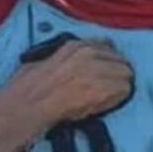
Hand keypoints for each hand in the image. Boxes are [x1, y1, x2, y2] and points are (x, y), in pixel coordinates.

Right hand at [4, 38, 132, 127]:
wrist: (26, 106)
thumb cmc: (27, 89)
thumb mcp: (45, 60)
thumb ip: (66, 58)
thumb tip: (79, 64)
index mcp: (74, 46)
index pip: (107, 46)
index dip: (107, 62)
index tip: (105, 72)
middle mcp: (88, 54)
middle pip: (121, 60)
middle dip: (117, 74)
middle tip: (109, 88)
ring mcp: (96, 70)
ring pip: (126, 75)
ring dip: (120, 87)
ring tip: (108, 98)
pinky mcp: (102, 89)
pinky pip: (124, 91)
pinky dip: (118, 99)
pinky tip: (106, 105)